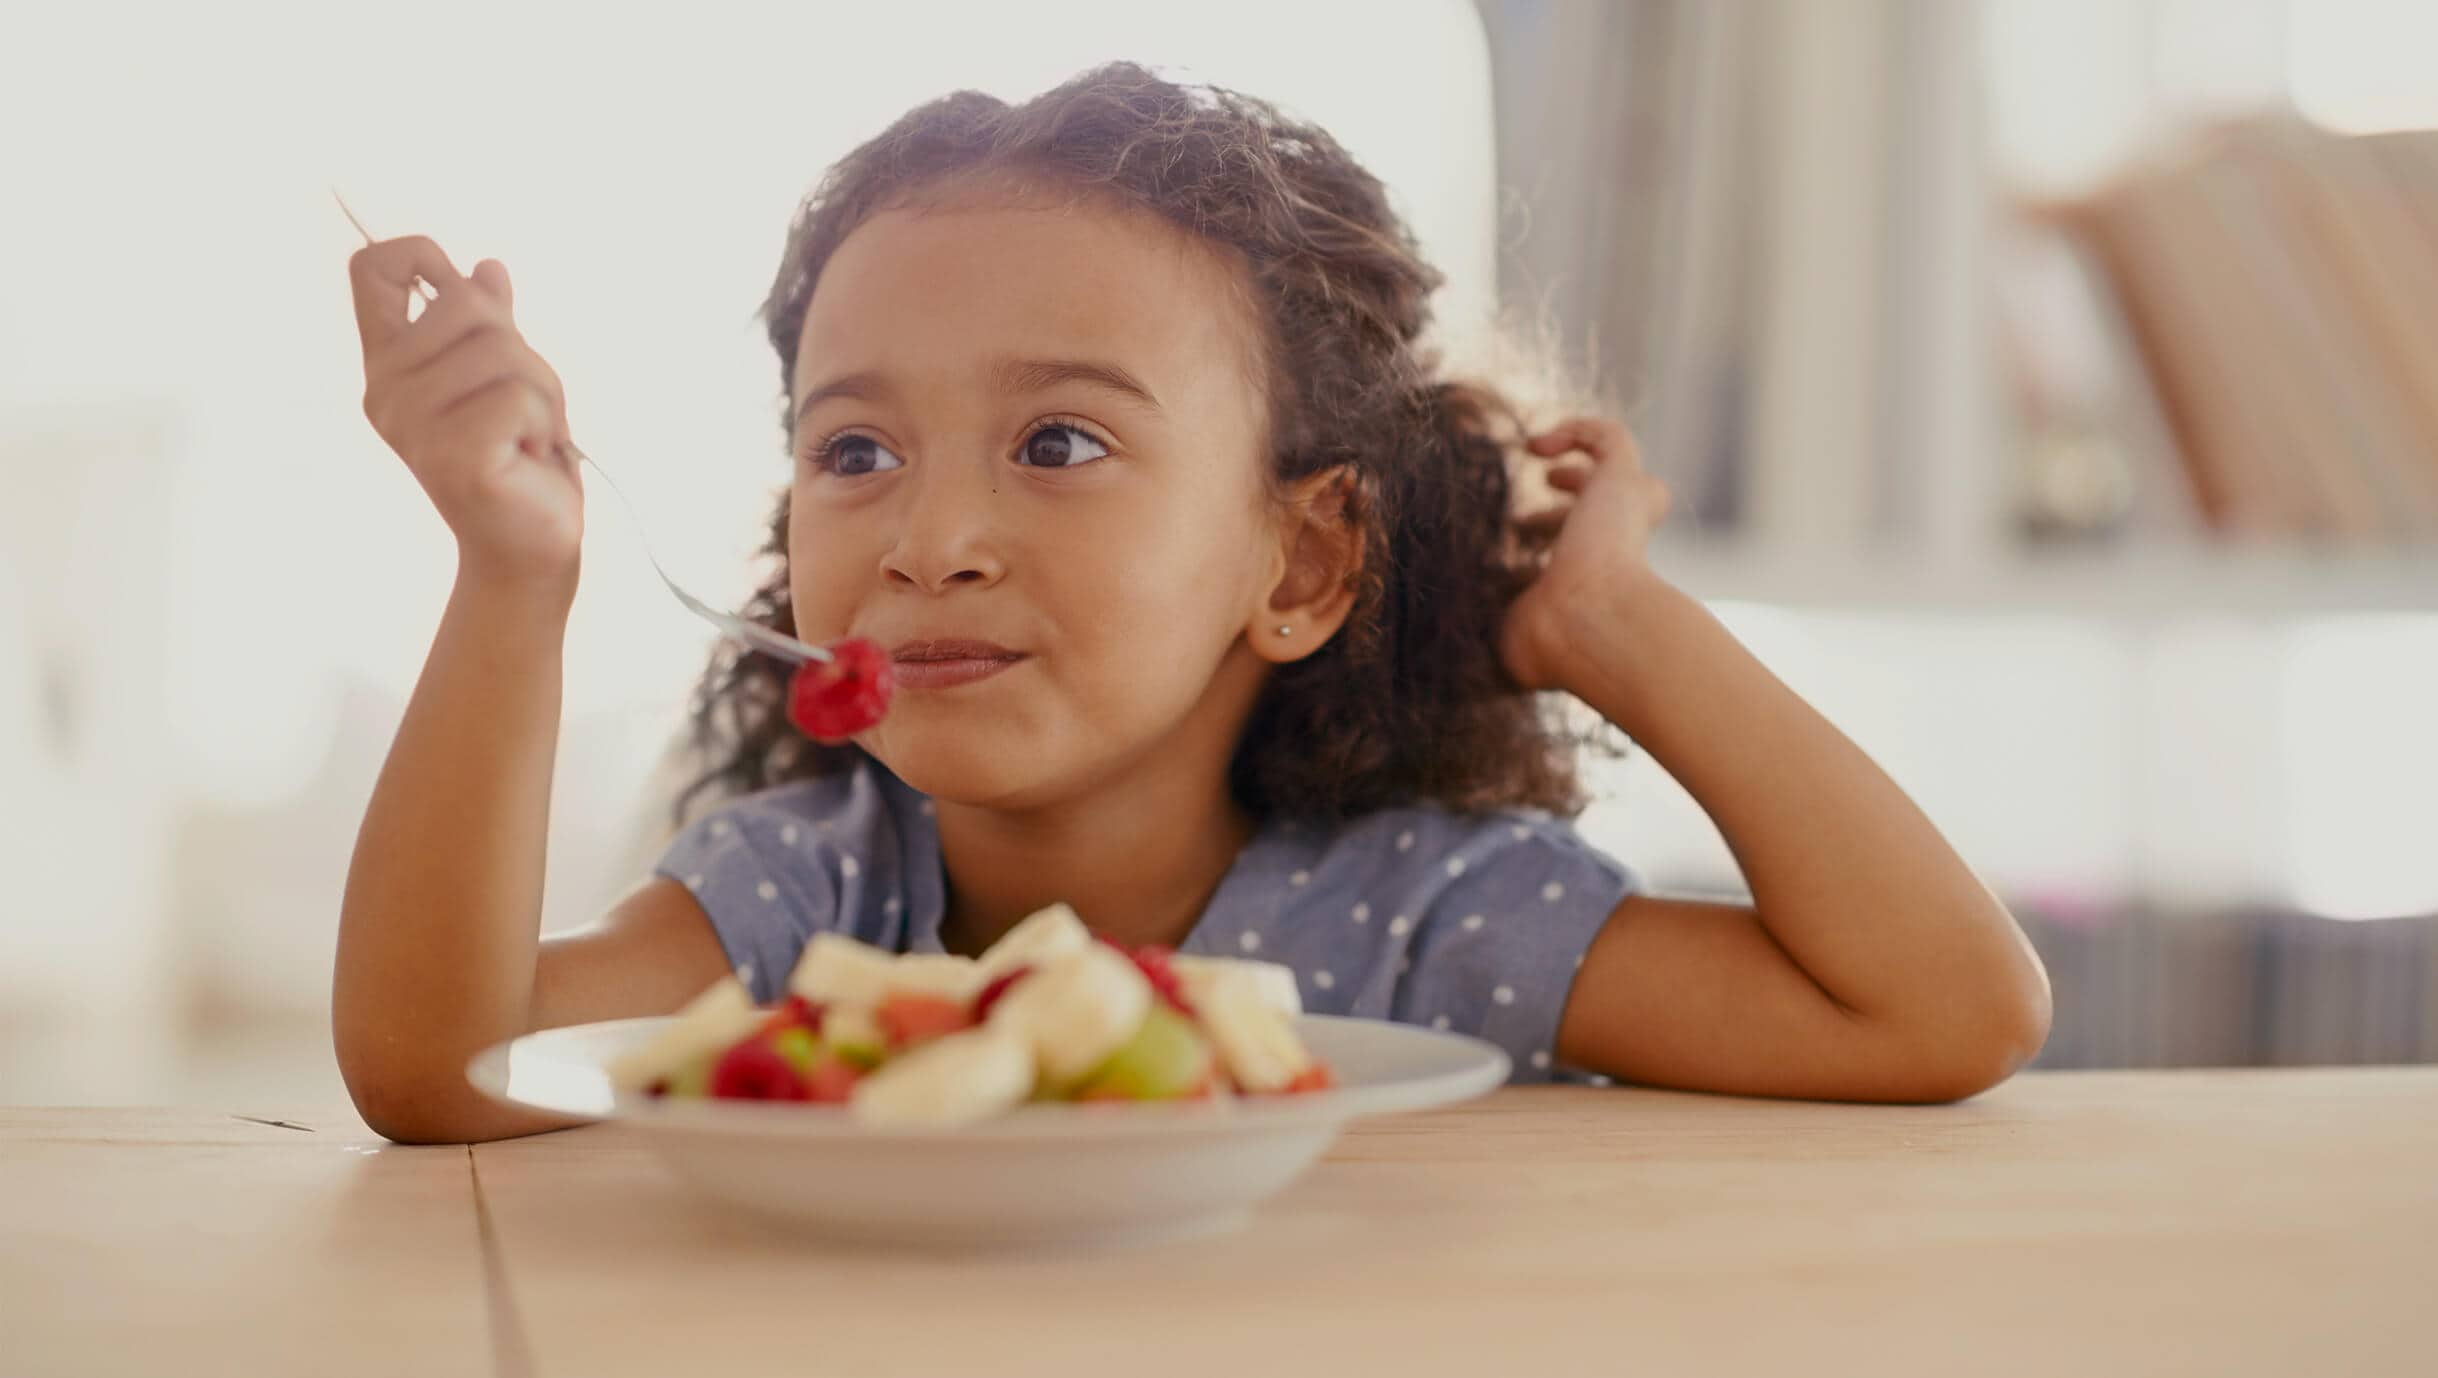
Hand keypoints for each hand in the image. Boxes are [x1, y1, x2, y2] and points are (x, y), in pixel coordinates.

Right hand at [350, 236, 581, 587]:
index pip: (373, 271)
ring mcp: (415, 424)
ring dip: (541, 393)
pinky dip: (545, 425)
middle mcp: (388, 390)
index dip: (419, 254)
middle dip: (519, 349)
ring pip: (502, 352)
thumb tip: (487, 269)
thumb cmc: (516, 461)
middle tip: (522, 408)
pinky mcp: (455, 455)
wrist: (528, 546)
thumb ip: (489, 326)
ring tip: (527, 436)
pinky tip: (528, 457)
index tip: (458, 283)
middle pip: (465, 302)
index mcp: (390, 363)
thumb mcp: (504, 379)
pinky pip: (520, 400)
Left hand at [1498, 416, 1673, 691]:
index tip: (1521, 542)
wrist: (1585, 626)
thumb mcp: (1510, 631)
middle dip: (1571, 507)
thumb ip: (1495, 619)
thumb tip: (1452, 627)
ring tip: (1543, 473)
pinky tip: (1534, 447)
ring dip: (1578, 469)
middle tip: (1529, 519)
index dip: (1556, 539)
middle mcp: (1620, 548)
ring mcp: (1626, 511)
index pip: (1587, 554)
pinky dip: (1575, 431)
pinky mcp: (1624, 480)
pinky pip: (1610, 437)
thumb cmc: (1547, 641)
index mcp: (1597, 584)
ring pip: (1622, 473)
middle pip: (1611, 513)